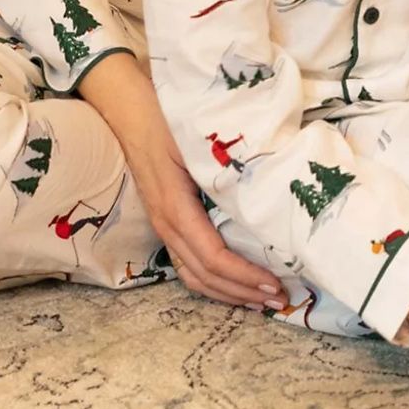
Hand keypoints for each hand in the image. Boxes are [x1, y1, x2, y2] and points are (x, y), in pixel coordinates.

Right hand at [78, 54, 284, 307]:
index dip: (244, 275)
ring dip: (227, 292)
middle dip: (241, 291)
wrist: (129, 110)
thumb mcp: (198, 139)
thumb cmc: (168, 117)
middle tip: (278, 298)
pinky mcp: (166, 221)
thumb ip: (228, 166)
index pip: (212, 256)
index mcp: (175, 206)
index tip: (275, 282)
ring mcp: (163, 225)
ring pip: (193, 275)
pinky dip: (213, 279)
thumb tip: (273, 189)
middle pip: (204, 275)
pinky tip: (234, 281)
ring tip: (260, 298)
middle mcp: (166, 223)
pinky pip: (188, 262)